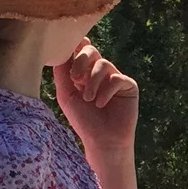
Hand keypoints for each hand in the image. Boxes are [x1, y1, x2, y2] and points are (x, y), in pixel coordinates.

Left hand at [53, 41, 140, 188]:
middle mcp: (100, 72)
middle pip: (91, 51)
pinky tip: (101, 104)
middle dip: (81, 61)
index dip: (75, 48)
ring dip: (92, 81)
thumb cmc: (83, 120)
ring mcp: (115, 77)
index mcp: (84, 72)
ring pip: (103, 63)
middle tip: (75, 78)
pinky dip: (106, 91)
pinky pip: (117, 78)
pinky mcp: (129, 86)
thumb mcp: (66, 94)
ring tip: (88, 99)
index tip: (67, 58)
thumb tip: (58, 50)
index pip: (80, 50)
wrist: (102, 140)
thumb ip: (62, 73)